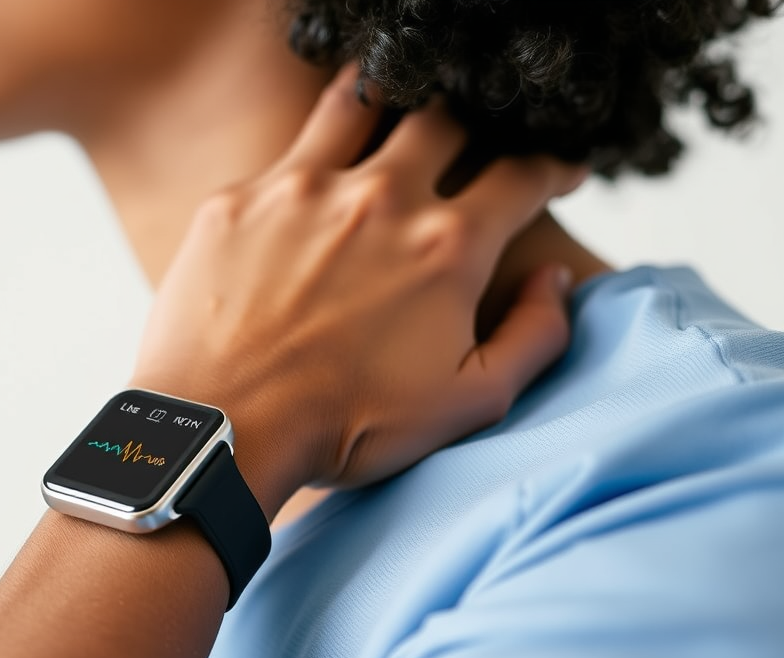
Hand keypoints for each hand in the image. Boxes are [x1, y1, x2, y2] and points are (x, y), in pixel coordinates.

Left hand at [131, 66, 582, 517]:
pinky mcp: (240, 199)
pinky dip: (310, 156)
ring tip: (393, 114)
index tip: (557, 169)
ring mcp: (304, 189)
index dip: (552, 166)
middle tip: (469, 144)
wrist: (226, 431)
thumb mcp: (469, 402)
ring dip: (389, 100)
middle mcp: (381, 198)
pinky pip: (285, 153)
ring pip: (362, 104)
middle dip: (473, 125)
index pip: (522, 175)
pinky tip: (309, 180)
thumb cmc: (345, 426)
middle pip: (445, 120)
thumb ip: (534, 336)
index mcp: (447, 246)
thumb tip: (555, 280)